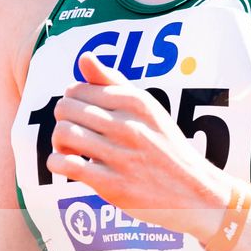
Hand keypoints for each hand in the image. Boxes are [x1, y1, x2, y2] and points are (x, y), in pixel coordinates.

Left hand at [46, 51, 230, 242]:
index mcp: (136, 101)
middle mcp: (129, 125)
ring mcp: (120, 155)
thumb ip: (113, 82)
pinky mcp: (112, 184)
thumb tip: (84, 58)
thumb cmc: (165, 147)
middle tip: (74, 134)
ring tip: (71, 150)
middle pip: (66, 108)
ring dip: (58, 142)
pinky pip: (66, 165)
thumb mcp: (148, 108)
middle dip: (63, 120)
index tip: (81, 116)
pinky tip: (67, 166)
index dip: (72, 101)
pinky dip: (57, 164)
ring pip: (63, 133)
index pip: (77, 88)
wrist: (194, 193)